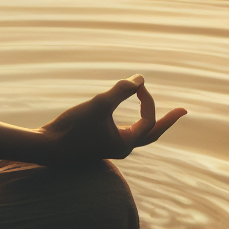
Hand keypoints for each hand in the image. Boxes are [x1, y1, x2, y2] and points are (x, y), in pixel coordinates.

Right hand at [39, 75, 185, 164]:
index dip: (146, 98)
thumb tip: (140, 79)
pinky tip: (128, 119)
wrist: (44, 149)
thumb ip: (120, 91)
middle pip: (152, 134)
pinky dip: (131, 122)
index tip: (136, 83)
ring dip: (148, 121)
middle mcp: (121, 148)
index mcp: (126, 144)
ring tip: (158, 114)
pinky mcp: (97, 143)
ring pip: (137, 135)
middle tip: (183, 111)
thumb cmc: (72, 128)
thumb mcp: (99, 105)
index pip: (148, 119)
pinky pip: (123, 133)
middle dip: (167, 121)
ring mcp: (109, 147)